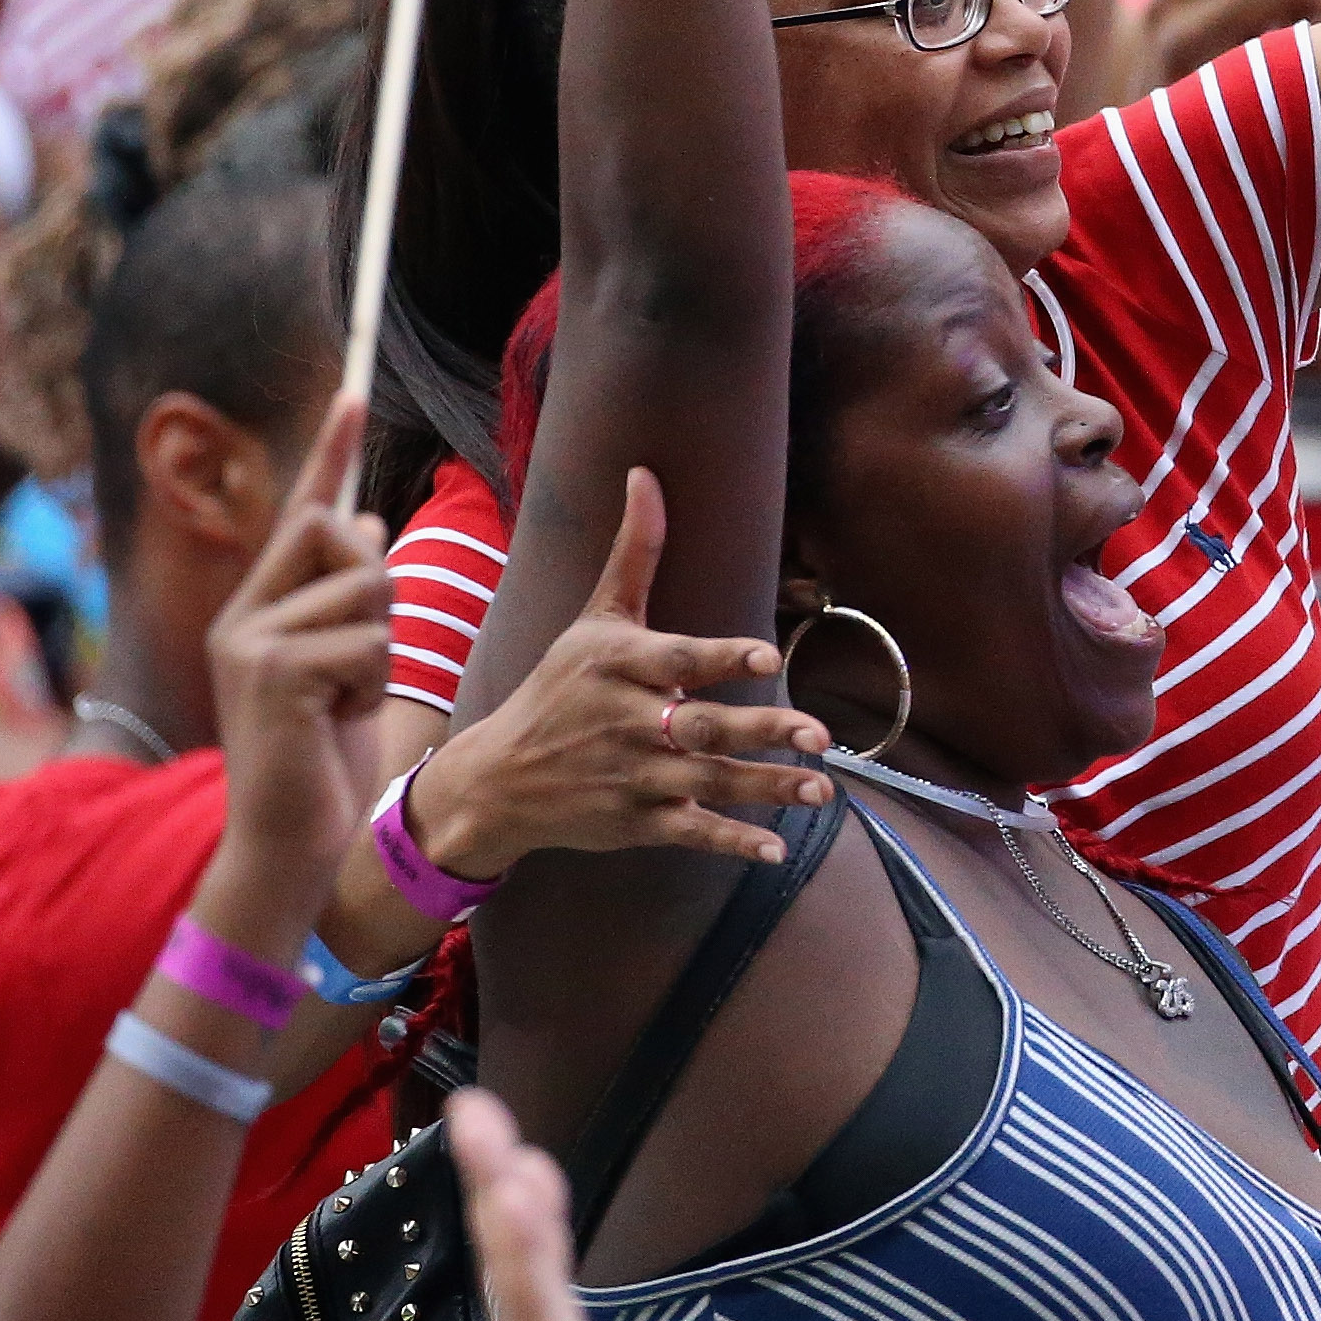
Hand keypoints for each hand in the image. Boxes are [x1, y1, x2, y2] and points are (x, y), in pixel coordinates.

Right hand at [204, 403, 393, 907]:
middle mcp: (242, 617)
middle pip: (342, 537)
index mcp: (254, 611)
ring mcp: (251, 642)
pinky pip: (369, 639)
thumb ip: (343, 600)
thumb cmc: (318, 762)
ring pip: (368, 590)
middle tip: (353, 666)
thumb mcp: (340, 669)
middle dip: (376, 589)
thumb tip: (367, 521)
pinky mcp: (276, 672)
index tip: (353, 392)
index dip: (328, 453)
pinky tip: (336, 720)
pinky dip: (374, 680)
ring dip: (381, 649)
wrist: (288, 845)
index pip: (299, 515)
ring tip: (341, 703)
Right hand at [409, 470, 841, 883]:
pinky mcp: (636, 822)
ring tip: (822, 787)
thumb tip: (645, 473)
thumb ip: (633, 554)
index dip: (721, 657)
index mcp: (617, 666)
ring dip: (767, 786)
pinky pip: (691, 832)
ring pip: (708, 782)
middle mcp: (626, 722)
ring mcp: (632, 776)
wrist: (499, 777)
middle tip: (819, 733)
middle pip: (702, 726)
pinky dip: (733, 843)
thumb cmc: (557, 688)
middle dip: (761, 729)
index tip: (767, 654)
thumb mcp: (592, 620)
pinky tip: (777, 846)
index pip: (676, 659)